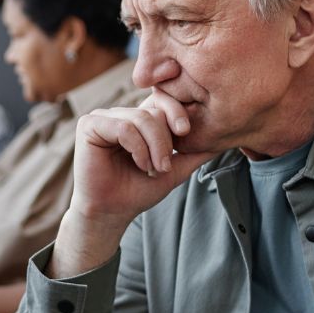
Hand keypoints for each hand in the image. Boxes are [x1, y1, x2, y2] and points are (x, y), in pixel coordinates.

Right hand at [52, 88, 215, 275]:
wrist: (112, 213)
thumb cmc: (138, 191)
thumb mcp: (175, 169)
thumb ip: (195, 153)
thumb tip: (224, 140)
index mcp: (138, 119)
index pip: (162, 99)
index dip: (176, 111)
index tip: (185, 132)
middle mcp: (121, 113)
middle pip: (155, 109)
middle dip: (166, 140)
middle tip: (165, 165)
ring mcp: (104, 117)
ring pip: (141, 117)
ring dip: (153, 147)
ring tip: (152, 168)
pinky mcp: (89, 125)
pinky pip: (123, 125)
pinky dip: (137, 147)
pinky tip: (139, 164)